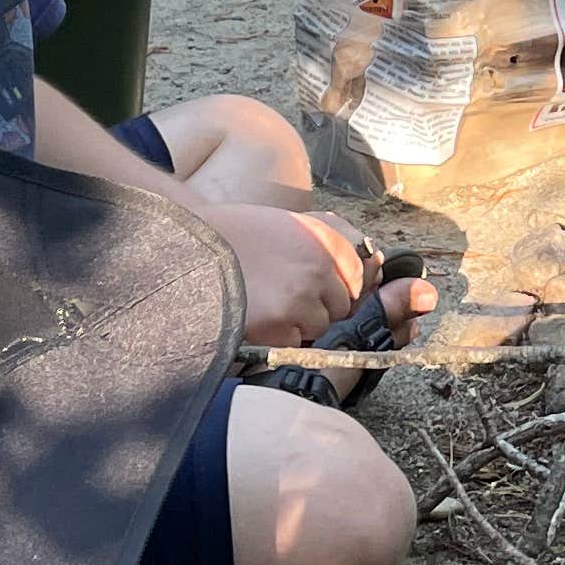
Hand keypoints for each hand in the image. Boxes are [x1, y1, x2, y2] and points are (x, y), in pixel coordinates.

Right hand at [204, 201, 375, 348]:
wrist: (191, 249)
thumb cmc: (237, 234)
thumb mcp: (290, 224)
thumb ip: (331, 238)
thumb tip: (373, 260)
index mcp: (326, 239)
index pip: (359, 277)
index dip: (339, 288)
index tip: (320, 290)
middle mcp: (321, 267)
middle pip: (342, 305)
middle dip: (320, 306)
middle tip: (286, 296)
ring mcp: (303, 297)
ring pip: (320, 326)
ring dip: (300, 323)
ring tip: (268, 304)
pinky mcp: (281, 323)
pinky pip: (294, 341)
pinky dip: (278, 336)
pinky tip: (257, 316)